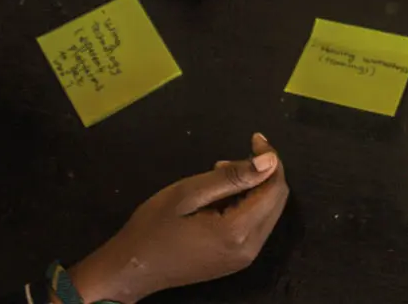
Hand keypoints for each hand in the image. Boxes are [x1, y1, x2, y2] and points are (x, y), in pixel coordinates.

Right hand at [69, 134, 288, 303]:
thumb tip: (270, 160)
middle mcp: (250, 248)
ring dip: (253, 188)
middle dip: (263, 173)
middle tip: (227, 160)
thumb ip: (231, 177)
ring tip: (219, 174)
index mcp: (238, 231)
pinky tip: (220, 197)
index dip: (270, 159)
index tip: (254, 138)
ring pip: (267, 212)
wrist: (132, 269)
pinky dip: (246, 204)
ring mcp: (244, 258)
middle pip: (276, 200)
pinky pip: (255, 226)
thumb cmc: (153, 228)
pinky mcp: (236, 260)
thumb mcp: (188, 193)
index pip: (274, 188)